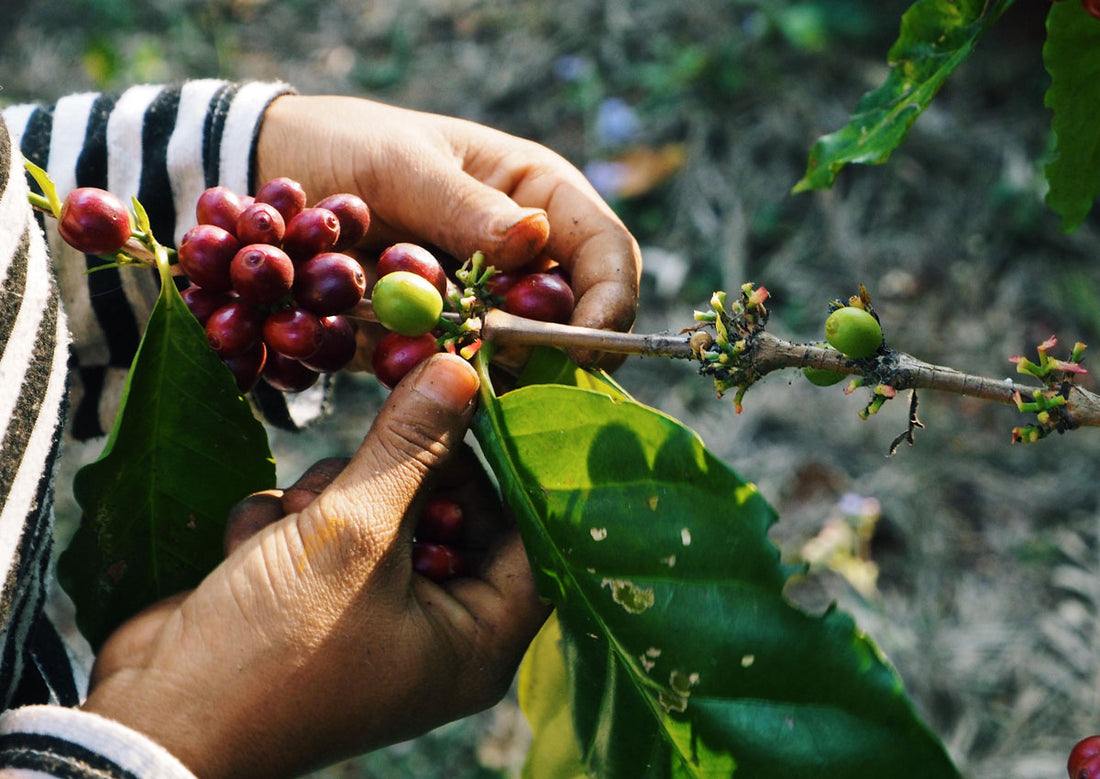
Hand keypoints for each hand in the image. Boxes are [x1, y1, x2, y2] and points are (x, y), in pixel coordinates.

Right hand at [83, 354, 548, 778]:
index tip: (475, 405)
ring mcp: (370, 609)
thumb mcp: (354, 534)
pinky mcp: (313, 594)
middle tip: (357, 469)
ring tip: (294, 523)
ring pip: (379, 506)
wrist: (154, 717)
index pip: (530, 535)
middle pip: (447, 509)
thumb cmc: (275, 649)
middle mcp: (434, 626)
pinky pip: (325, 527)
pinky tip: (252, 548)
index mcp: (475, 637)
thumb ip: (411, 445)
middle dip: (394, 479)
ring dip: (330, 498)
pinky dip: (287, 525)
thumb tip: (458, 371)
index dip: (509, 470)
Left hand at [255, 94, 640, 359]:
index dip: (610, 301)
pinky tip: (394, 354)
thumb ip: (464, 205)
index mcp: (536, 195)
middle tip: (492, 357)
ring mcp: (483, 303)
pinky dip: (433, 376)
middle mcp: (523, 255)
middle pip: (574, 320)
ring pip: (517, 359)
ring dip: (481, 365)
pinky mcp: (441, 340)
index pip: (605, 251)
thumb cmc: (346, 148)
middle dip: (545, 349)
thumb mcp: (401, 166)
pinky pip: (456, 374)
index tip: (586, 347)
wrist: (274, 177)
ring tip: (425, 342)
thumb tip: (537, 236)